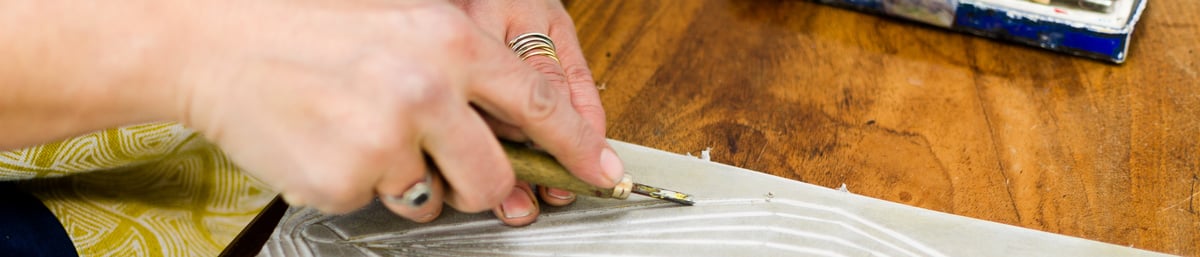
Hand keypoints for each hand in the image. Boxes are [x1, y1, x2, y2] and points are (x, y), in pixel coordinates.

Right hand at [157, 0, 622, 220]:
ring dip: (416, 181)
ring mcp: (384, 140)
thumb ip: (465, 68)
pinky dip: (363, 184)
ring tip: (369, 133)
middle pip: (494, 175)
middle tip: (459, 171)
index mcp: (447, 41)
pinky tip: (333, 141)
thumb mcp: (402, 20)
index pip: (538, 104)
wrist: (212, 40)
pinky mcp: (344, 180)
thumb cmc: (307, 27)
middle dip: (488, 186)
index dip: (577, 145)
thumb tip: (520, 121)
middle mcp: (425, 90)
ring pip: (437, 198)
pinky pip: (379, 204)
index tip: (601, 172)